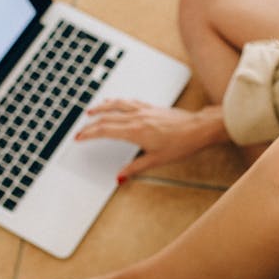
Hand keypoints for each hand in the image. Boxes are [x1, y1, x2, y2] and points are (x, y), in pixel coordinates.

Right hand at [74, 98, 229, 178]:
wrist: (199, 128)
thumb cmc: (183, 143)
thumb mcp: (157, 160)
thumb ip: (135, 168)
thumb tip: (120, 176)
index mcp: (136, 131)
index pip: (105, 130)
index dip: (89, 134)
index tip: (79, 137)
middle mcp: (138, 117)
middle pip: (107, 118)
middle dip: (90, 124)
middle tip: (80, 131)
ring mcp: (144, 110)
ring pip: (117, 105)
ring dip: (102, 107)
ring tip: (91, 111)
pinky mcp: (152, 107)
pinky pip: (129, 102)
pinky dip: (117, 102)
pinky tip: (116, 103)